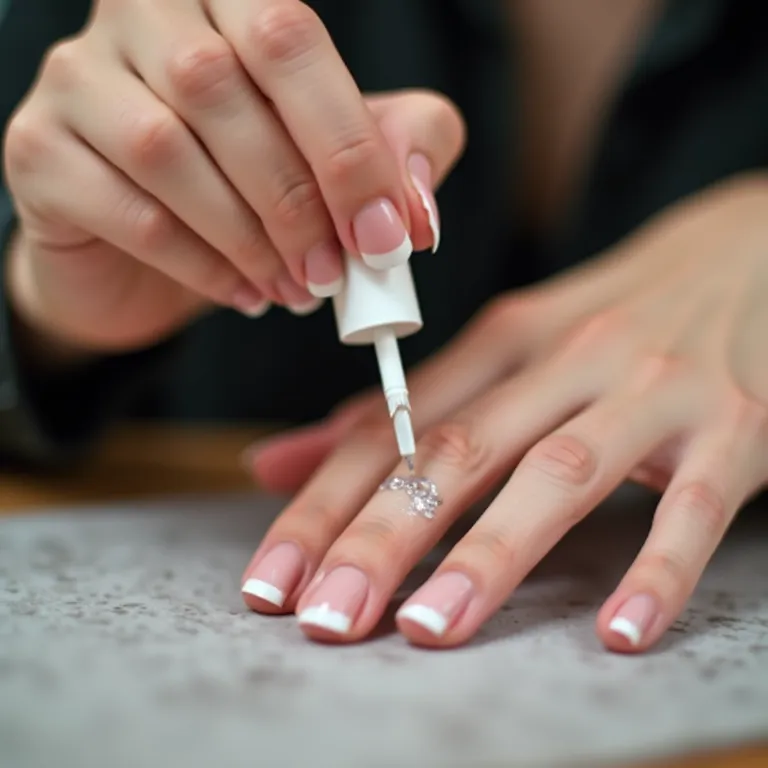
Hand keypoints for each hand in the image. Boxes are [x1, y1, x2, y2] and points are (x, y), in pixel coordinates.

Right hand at [3, 0, 461, 354]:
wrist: (148, 247)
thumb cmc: (251, 186)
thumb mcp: (339, 159)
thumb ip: (395, 153)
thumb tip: (415, 212)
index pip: (289, 38)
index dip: (345, 143)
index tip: (385, 233)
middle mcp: (141, 15)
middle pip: (221, 88)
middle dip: (297, 199)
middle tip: (337, 272)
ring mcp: (77, 78)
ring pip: (167, 150)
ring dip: (250, 237)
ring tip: (297, 288)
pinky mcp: (39, 150)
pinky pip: (128, 211)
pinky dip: (200, 264)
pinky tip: (244, 290)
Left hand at [243, 174, 767, 651]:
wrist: (747, 253)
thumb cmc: (611, 317)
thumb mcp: (505, 348)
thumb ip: (399, 410)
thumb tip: (279, 463)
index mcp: (502, 341)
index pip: (391, 428)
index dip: (322, 501)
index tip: (272, 577)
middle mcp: (565, 360)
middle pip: (457, 451)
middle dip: (382, 538)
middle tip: (324, 617)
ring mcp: (650, 392)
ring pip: (558, 474)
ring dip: (490, 554)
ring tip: (431, 629)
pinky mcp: (735, 426)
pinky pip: (694, 505)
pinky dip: (658, 569)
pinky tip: (619, 633)